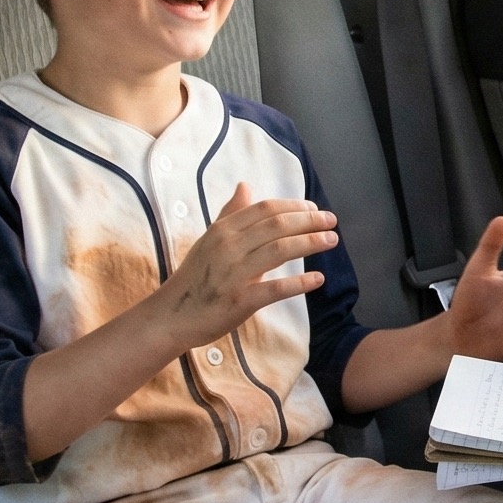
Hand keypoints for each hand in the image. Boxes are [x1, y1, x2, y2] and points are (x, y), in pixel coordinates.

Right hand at [137, 183, 337, 352]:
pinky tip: (318, 279)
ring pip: (279, 250)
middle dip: (309, 221)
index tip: (315, 208)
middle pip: (277, 226)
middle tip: (332, 221)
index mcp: (223, 230)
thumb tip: (245, 186)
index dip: (294, 206)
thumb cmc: (195, 278)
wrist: (170, 316)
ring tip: (331, 241)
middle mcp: (228, 247)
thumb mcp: (210, 240)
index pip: (265, 209)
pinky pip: (274, 289)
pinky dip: (299, 283)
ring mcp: (233, 274)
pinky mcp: (238, 301)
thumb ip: (231, 214)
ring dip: (310, 243)